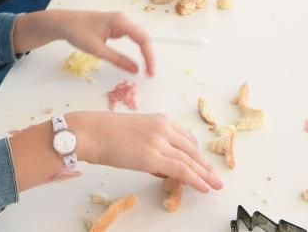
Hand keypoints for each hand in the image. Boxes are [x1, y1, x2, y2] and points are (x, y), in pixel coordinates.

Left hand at [57, 10, 155, 75]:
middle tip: (151, 73)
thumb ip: (118, 60)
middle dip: (149, 55)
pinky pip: (131, 37)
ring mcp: (120, 22)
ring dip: (144, 52)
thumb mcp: (98, 50)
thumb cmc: (78, 32)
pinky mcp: (116, 27)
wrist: (64, 23)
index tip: (151, 72)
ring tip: (148, 68)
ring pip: (139, 37)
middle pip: (144, 37)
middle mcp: (123, 20)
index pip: (143, 39)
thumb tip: (135, 70)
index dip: (149, 56)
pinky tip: (139, 58)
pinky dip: (137, 48)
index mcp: (120, 21)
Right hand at [70, 112, 223, 193]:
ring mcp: (160, 142)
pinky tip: (204, 187)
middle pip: (192, 149)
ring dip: (205, 174)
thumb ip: (153, 145)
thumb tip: (163, 166)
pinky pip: (181, 170)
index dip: (197, 154)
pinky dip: (195, 179)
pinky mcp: (153, 157)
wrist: (92, 132)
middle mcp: (164, 128)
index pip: (187, 138)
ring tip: (215, 185)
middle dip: (205, 165)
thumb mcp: (137, 132)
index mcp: (161, 120)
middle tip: (215, 176)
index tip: (203, 164)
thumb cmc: (106, 132)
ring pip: (190, 161)